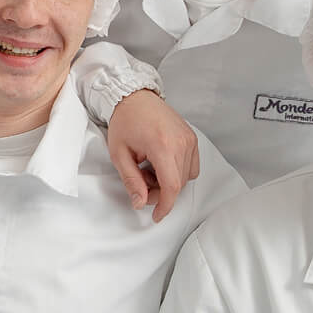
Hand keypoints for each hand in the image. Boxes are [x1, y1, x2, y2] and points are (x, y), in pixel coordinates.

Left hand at [106, 90, 200, 221]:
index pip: (171, 186)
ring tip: (148, 170)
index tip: (157, 216)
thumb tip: (140, 203)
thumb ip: (131, 181)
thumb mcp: (120, 154)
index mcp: (163, 145)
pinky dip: (177, 172)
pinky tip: (160, 164)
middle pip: (178, 183)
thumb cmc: (125, 122)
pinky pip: (191, 166)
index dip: (165, 205)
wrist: (135, 97)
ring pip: (186, 177)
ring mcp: (190, 139)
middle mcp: (181, 142)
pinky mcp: (192, 138)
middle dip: (160, 193)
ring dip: (168, 182)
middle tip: (141, 185)